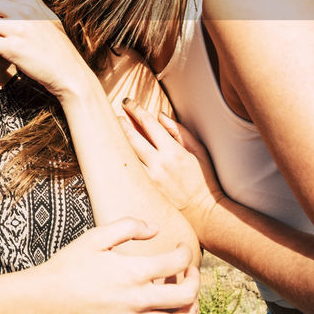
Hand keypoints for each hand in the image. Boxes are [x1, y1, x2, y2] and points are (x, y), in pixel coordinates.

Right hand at [27, 217, 199, 313]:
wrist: (43, 301)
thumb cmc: (67, 266)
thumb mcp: (95, 237)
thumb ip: (128, 227)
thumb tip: (155, 228)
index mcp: (133, 271)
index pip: (177, 262)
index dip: (186, 252)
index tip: (181, 248)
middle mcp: (137, 299)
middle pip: (186, 295)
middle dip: (196, 281)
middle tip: (190, 273)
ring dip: (192, 312)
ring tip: (188, 302)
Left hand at [119, 101, 223, 233]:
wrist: (203, 212)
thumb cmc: (203, 180)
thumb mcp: (198, 151)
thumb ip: (179, 132)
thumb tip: (160, 116)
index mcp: (173, 152)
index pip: (149, 124)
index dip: (136, 110)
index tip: (127, 102)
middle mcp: (158, 164)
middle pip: (131, 137)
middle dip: (120, 122)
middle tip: (114, 114)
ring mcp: (149, 179)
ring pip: (126, 154)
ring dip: (116, 140)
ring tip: (110, 131)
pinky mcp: (144, 191)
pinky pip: (128, 171)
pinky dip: (120, 160)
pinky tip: (114, 153)